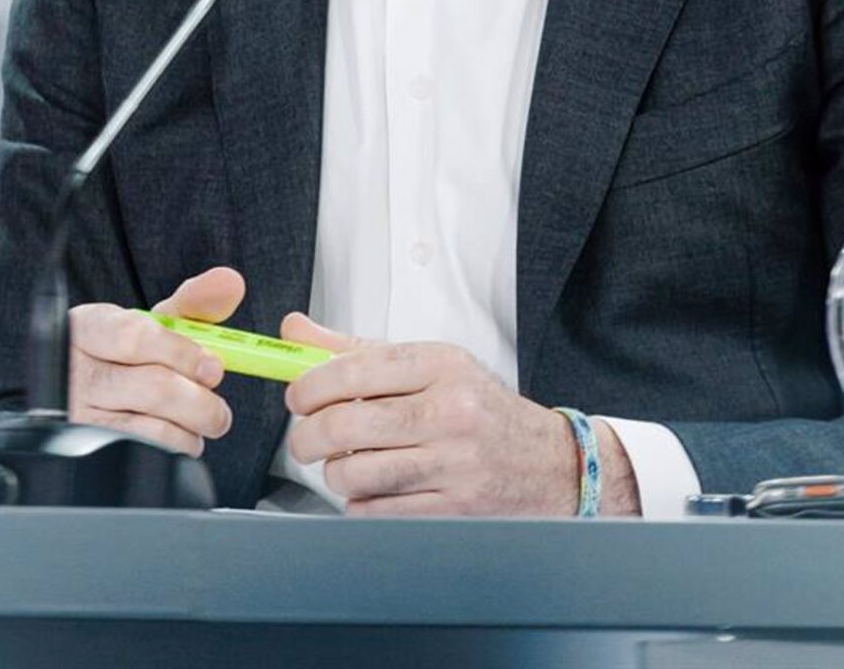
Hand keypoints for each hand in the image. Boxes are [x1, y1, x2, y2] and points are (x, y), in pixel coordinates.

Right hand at [66, 264, 244, 458]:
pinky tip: (177, 441)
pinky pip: (141, 457)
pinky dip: (172, 453)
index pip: (137, 338)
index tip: (214, 367)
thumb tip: (230, 283)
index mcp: (90, 329)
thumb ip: (192, 302)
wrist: (73, 389)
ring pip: (149, 430)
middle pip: (153, 388)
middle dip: (200, 402)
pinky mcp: (85, 454)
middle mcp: (76, 373)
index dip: (184, 354)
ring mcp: (77, 416)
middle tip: (218, 410)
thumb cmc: (117, 353)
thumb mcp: (146, 322)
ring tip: (199, 425)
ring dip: (190, 432)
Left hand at [280, 315, 640, 515]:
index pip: (354, 368)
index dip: (309, 385)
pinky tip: (370, 489)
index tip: (296, 396)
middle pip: (345, 425)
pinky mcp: (451, 509)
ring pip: (354, 474)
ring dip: (334, 473)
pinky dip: (358, 503)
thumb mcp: (429, 364)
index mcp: (441, 364)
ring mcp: (452, 464)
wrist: (550, 464)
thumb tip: (294, 332)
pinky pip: (374, 511)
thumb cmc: (478, 408)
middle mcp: (449, 410)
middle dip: (306, 435)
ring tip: (343, 463)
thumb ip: (356, 349)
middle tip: (304, 437)